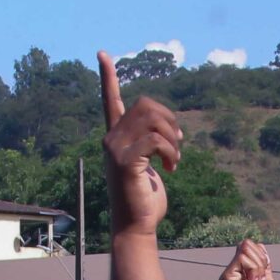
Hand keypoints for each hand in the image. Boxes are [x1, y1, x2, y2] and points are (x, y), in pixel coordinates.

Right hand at [100, 52, 180, 238]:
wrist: (136, 226)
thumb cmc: (145, 199)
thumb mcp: (149, 165)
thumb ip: (152, 143)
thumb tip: (172, 130)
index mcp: (115, 137)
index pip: (110, 100)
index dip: (108, 77)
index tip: (102, 54)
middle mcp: (110, 139)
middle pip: (146, 105)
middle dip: (170, 121)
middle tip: (178, 145)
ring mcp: (114, 149)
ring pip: (152, 119)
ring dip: (173, 138)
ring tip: (175, 159)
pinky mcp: (124, 161)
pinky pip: (156, 140)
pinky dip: (171, 152)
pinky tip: (171, 168)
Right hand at [219, 238, 279, 279]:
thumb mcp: (267, 277)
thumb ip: (262, 262)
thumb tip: (259, 245)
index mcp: (241, 270)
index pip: (251, 246)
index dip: (262, 256)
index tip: (265, 275)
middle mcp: (232, 271)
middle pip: (247, 244)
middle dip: (260, 260)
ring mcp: (228, 274)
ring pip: (245, 249)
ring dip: (258, 266)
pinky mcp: (227, 277)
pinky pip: (243, 258)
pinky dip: (254, 269)